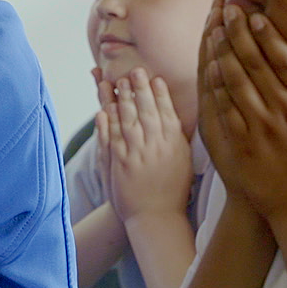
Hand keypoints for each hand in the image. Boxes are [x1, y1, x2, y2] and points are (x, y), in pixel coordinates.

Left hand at [99, 68, 195, 224]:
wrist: (156, 217)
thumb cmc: (173, 190)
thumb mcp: (183, 161)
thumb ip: (177, 138)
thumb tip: (173, 117)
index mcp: (173, 144)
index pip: (166, 112)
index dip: (159, 94)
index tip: (155, 78)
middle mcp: (155, 146)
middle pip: (146, 111)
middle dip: (139, 89)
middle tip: (134, 70)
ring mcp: (136, 154)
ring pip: (127, 120)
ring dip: (120, 99)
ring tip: (116, 81)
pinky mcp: (119, 163)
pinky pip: (111, 138)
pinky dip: (106, 123)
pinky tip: (103, 109)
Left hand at [200, 1, 286, 223]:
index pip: (285, 59)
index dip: (267, 35)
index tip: (255, 16)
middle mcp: (284, 111)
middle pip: (255, 63)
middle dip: (239, 33)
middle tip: (230, 10)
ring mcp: (260, 128)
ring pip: (235, 81)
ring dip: (223, 52)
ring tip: (216, 30)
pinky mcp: (241, 144)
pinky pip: (224, 108)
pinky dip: (215, 85)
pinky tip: (209, 67)